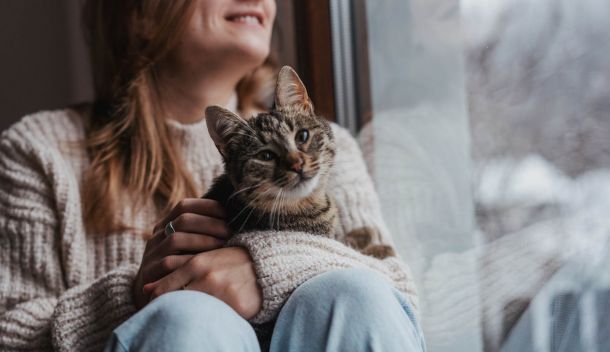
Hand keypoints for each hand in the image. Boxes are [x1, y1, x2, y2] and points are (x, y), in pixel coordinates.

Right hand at [133, 198, 229, 308]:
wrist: (152, 298)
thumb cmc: (180, 271)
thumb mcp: (188, 249)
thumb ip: (201, 234)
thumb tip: (232, 218)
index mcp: (165, 226)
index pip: (184, 206)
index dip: (207, 206)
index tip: (228, 213)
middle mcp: (156, 237)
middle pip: (183, 219)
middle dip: (210, 223)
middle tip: (229, 230)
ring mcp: (151, 254)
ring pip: (176, 239)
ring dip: (202, 240)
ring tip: (223, 245)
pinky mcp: (149, 273)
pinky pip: (168, 263)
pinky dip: (190, 261)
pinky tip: (207, 264)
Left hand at [143, 247, 261, 319]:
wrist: (266, 266)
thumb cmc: (230, 263)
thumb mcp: (203, 261)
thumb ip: (176, 272)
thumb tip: (144, 289)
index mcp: (197, 263)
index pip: (164, 289)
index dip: (158, 302)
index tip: (159, 308)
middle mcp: (207, 276)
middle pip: (176, 301)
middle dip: (171, 310)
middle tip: (173, 316)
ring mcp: (222, 291)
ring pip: (194, 310)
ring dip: (191, 315)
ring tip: (194, 316)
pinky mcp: (236, 304)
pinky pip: (215, 318)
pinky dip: (209, 320)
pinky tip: (211, 318)